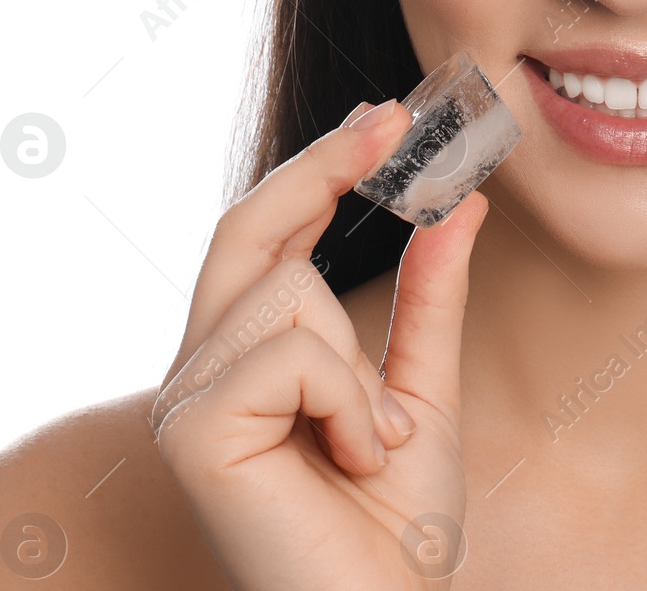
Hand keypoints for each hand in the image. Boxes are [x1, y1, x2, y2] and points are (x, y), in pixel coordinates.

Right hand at [150, 99, 487, 590]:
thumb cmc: (393, 528)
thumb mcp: (424, 390)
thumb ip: (430, 297)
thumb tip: (460, 202)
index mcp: (244, 358)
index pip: (264, 235)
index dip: (317, 169)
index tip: (382, 118)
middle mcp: (200, 371)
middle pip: (245, 229)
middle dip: (321, 168)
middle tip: (393, 120)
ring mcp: (186, 401)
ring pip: (285, 293)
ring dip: (360, 366)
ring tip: (372, 441)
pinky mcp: (192, 432)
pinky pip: (291, 352)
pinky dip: (348, 397)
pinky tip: (354, 456)